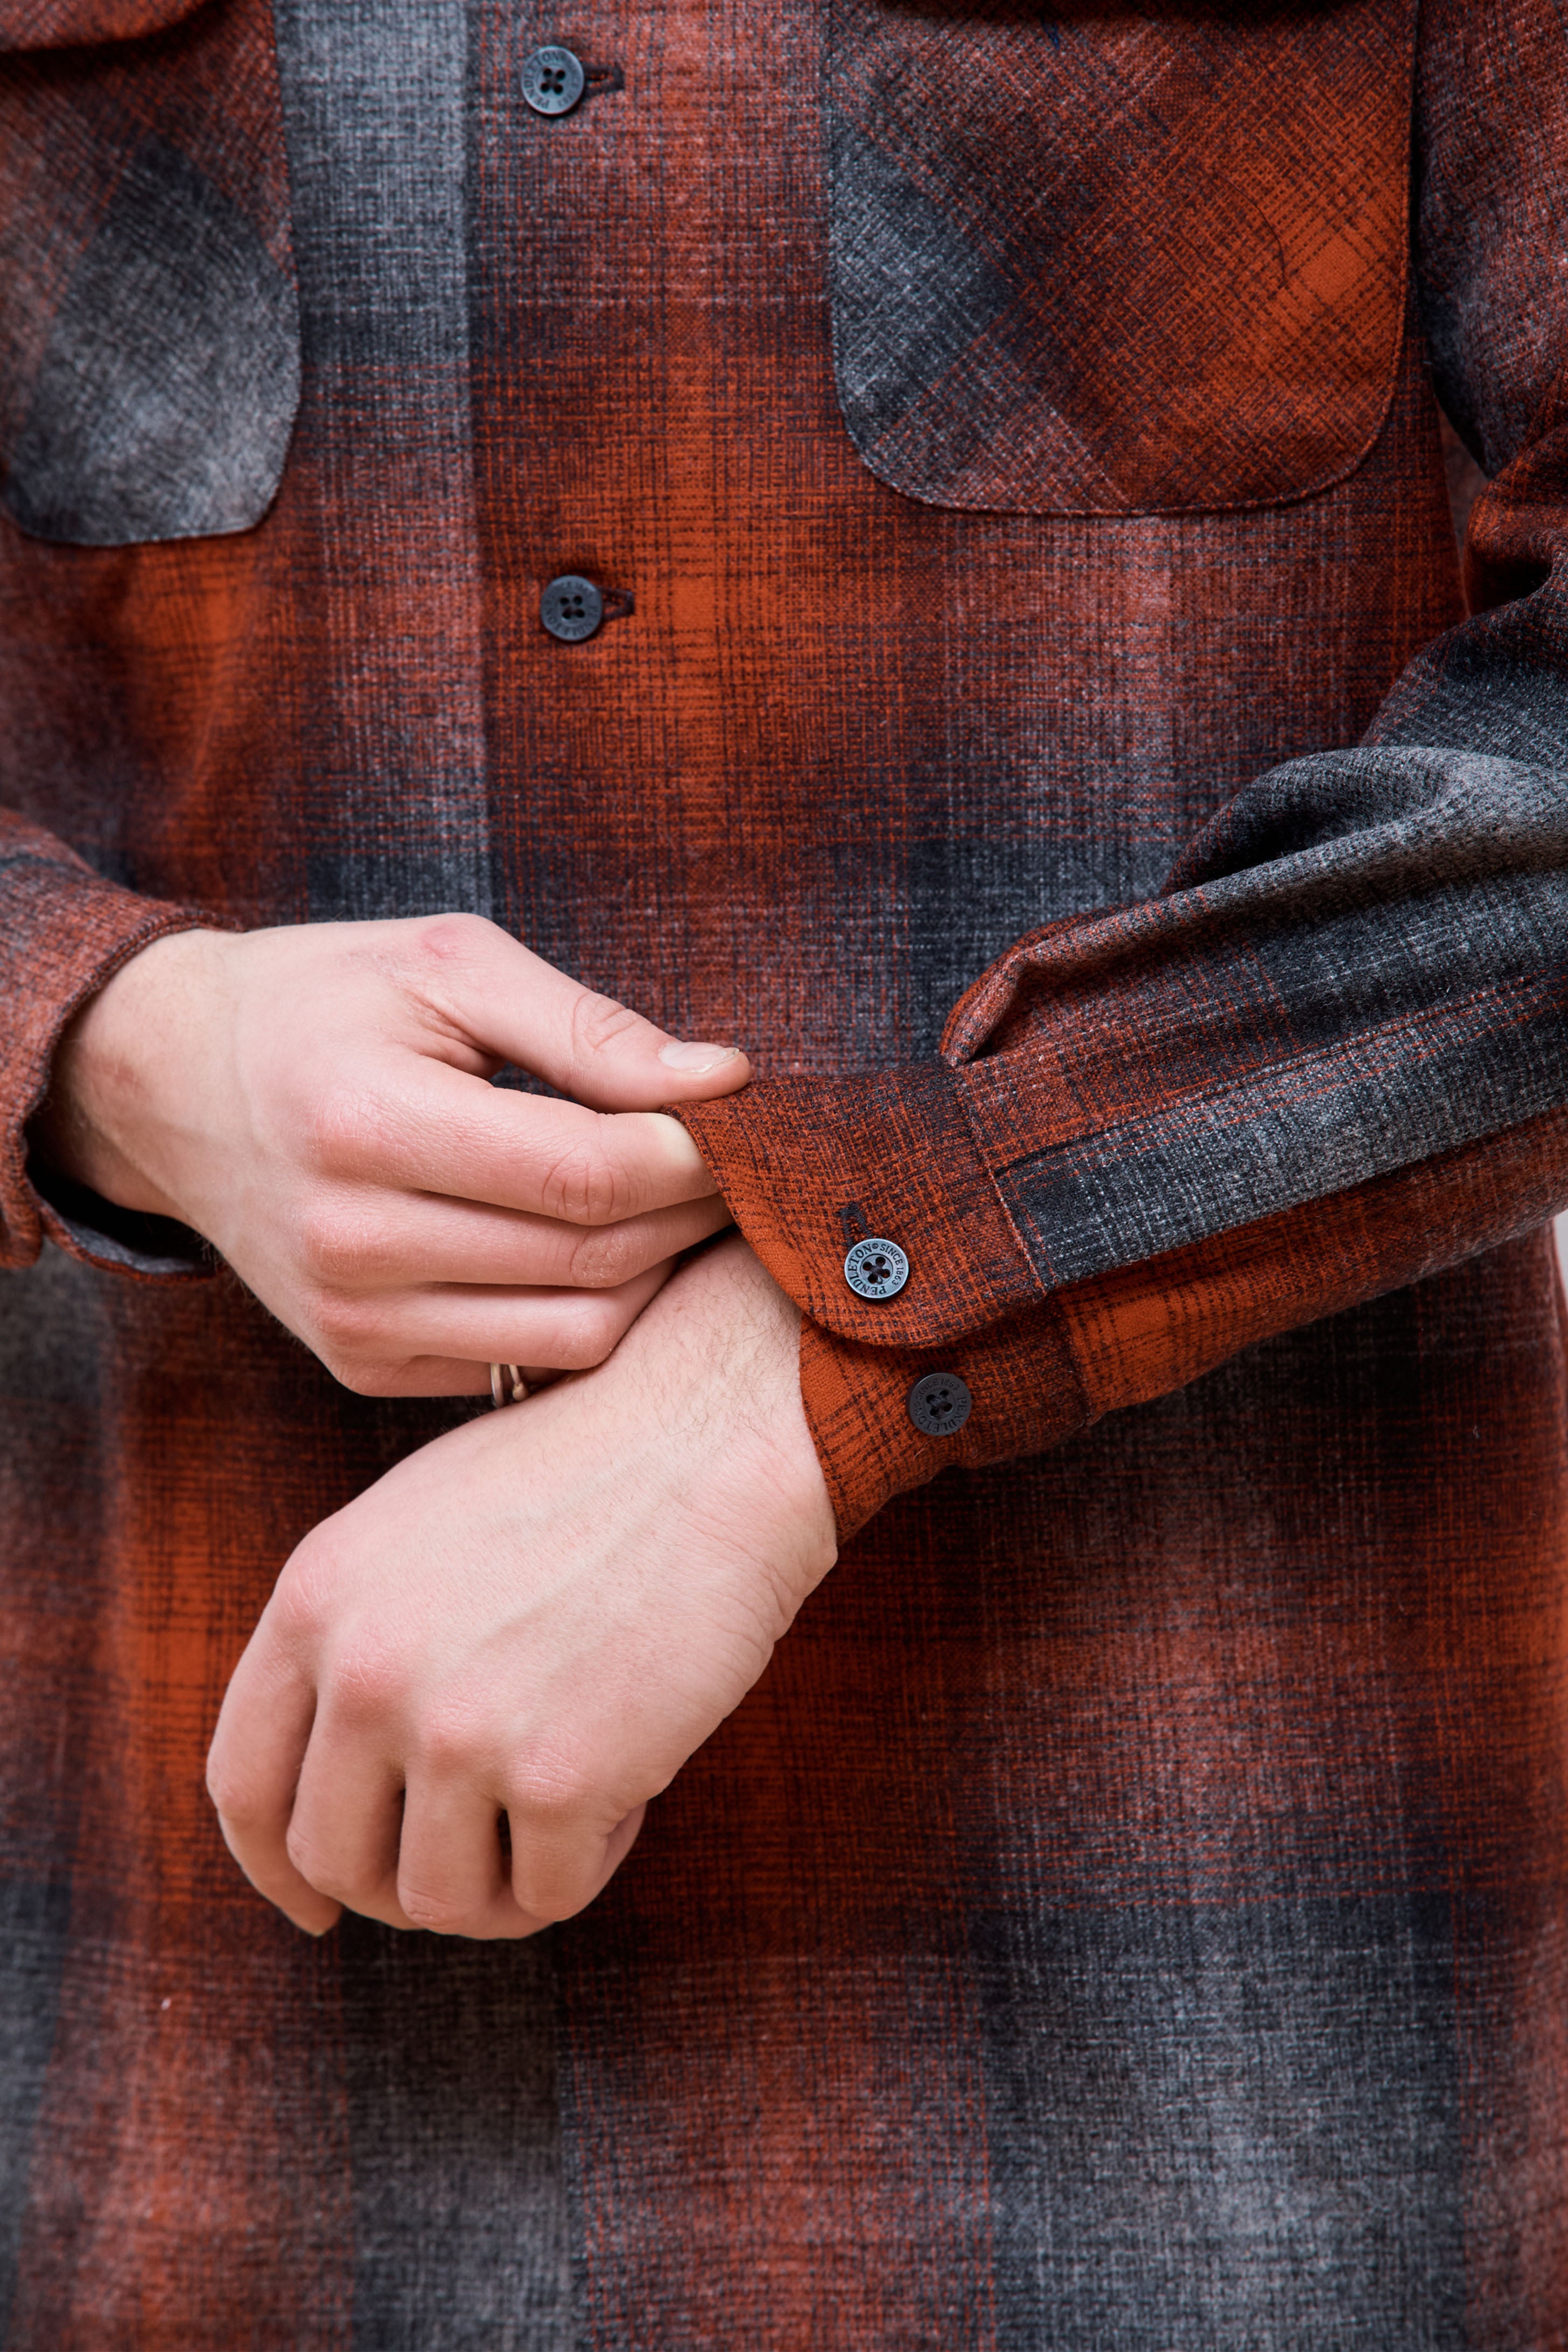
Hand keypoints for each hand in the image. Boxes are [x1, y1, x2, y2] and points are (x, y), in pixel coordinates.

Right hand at [31, 915, 749, 1393]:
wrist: (171, 1082)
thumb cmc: (323, 1002)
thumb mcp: (448, 966)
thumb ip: (587, 1028)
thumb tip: (723, 1079)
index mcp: (369, 1124)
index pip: (586, 1175)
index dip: (690, 1155)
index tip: (732, 1118)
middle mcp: (351, 1242)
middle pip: (592, 1258)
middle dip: (688, 1211)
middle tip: (723, 1161)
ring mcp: (350, 1321)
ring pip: (577, 1332)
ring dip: (652, 1273)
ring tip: (667, 1202)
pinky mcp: (360, 1365)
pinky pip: (524, 1366)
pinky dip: (585, 1313)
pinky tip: (593, 1249)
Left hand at [205, 1236, 836, 1936]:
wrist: (712, 1440)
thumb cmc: (584, 1471)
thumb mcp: (412, 1525)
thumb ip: (353, 1637)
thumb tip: (339, 1779)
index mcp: (315, 1602)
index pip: (244, 1781)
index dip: (275, 1866)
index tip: (318, 1904)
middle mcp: (367, 1672)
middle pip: (336, 1859)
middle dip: (401, 1883)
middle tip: (478, 1861)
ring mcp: (460, 1731)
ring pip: (440, 1900)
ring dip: (503, 1880)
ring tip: (566, 1802)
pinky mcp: (561, 1779)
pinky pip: (550, 1894)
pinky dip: (590, 1861)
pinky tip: (629, 1785)